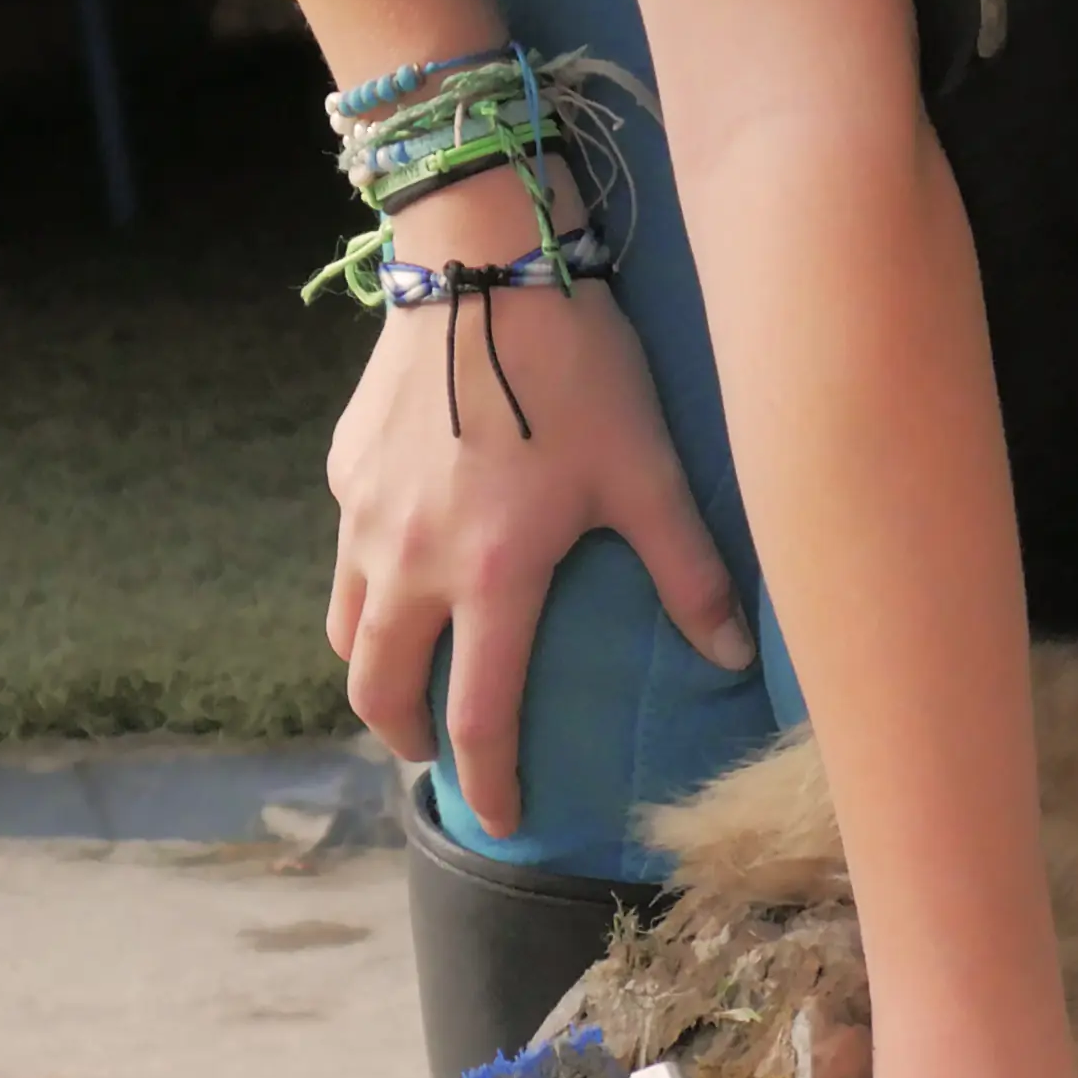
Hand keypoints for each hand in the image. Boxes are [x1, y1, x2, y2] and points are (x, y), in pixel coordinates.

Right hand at [328, 215, 755, 838]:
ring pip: (347, 629)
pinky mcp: (345, 468)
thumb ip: (688, 570)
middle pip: (379, 691)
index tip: (499, 820)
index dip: (489, 783)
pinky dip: (370, 585)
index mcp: (489, 576)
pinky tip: (406, 565)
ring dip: (376, 671)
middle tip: (437, 756)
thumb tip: (733, 655)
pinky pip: (346, 552)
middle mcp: (409, 560)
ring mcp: (364, 516)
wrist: (484, 258)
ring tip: (411, 679)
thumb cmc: (576, 364)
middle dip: (406, 740)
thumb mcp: (647, 470)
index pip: (478, 718)